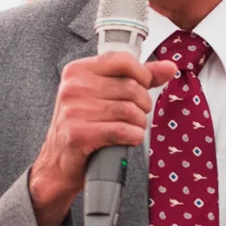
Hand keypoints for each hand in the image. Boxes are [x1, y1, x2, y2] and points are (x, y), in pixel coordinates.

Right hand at [28, 50, 153, 225]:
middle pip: (131, 87)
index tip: (143, 87)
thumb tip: (169, 68)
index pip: (123, 60)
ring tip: (130, 129)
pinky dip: (133, 137)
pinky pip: (123, 130)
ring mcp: (74, 110)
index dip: (143, 75)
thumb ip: (137, 79)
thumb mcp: (103, 96)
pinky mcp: (79, 134)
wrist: (57, 164)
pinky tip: (126, 139)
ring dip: (138, 124)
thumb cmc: (81, 128)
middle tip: (135, 115)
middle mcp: (73, 87)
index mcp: (77, 71)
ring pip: (130, 110)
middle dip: (143, 105)